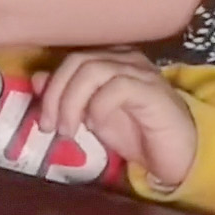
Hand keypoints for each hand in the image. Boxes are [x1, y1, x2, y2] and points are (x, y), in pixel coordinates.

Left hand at [39, 49, 199, 190]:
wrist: (177, 155)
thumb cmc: (137, 134)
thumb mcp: (92, 117)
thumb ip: (67, 97)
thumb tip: (37, 79)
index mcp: (111, 60)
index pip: (70, 60)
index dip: (50, 87)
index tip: (43, 120)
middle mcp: (126, 59)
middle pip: (78, 61)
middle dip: (56, 95)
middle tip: (50, 127)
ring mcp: (140, 72)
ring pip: (93, 70)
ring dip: (71, 103)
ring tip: (69, 130)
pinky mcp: (152, 90)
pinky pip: (116, 87)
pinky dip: (98, 106)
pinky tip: (96, 126)